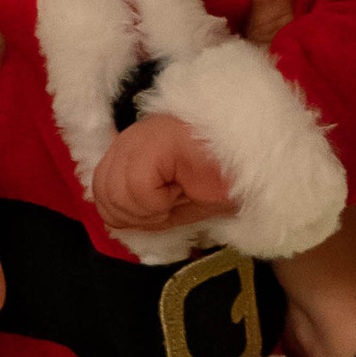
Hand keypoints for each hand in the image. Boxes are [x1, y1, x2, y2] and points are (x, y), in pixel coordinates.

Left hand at [91, 111, 235, 231]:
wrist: (256, 172)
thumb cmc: (219, 185)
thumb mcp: (171, 204)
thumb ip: (138, 207)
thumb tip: (114, 220)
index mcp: (131, 148)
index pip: (100, 188)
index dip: (124, 214)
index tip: (160, 213)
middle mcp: (131, 137)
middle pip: (103, 193)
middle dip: (135, 216)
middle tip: (170, 208)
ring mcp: (143, 135)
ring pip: (117, 193)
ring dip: (150, 209)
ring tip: (178, 196)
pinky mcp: (158, 141)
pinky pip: (139, 188)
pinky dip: (159, 202)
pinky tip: (182, 190)